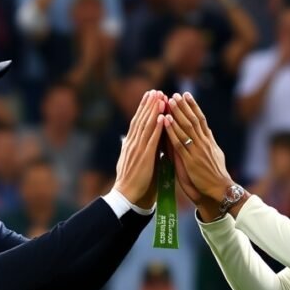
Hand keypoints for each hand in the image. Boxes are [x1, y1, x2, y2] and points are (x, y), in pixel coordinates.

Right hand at [113, 90, 165, 208]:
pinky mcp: (144, 158)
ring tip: (159, 97)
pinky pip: (152, 139)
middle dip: (148, 105)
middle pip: (141, 120)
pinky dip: (157, 127)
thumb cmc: (134, 183)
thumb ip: (136, 150)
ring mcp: (138, 150)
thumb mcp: (134, 163)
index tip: (149, 97)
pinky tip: (162, 117)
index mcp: (130, 146)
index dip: (143, 109)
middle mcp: (133, 144)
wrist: (127, 198)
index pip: (137, 123)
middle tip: (155, 90)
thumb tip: (133, 141)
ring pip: (146, 126)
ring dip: (153, 110)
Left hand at [163, 92, 232, 216]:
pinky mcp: (191, 161)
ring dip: (177, 113)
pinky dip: (172, 130)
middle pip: (193, 120)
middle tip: (175, 93)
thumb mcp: (214, 155)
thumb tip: (205, 131)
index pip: (201, 119)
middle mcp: (204, 143)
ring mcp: (198, 151)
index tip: (186, 95)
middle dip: (183, 106)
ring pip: (186, 127)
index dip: (193, 106)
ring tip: (169, 101)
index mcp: (209, 141)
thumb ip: (207, 143)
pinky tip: (165, 120)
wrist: (220, 190)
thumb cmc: (215, 175)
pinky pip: (179, 142)